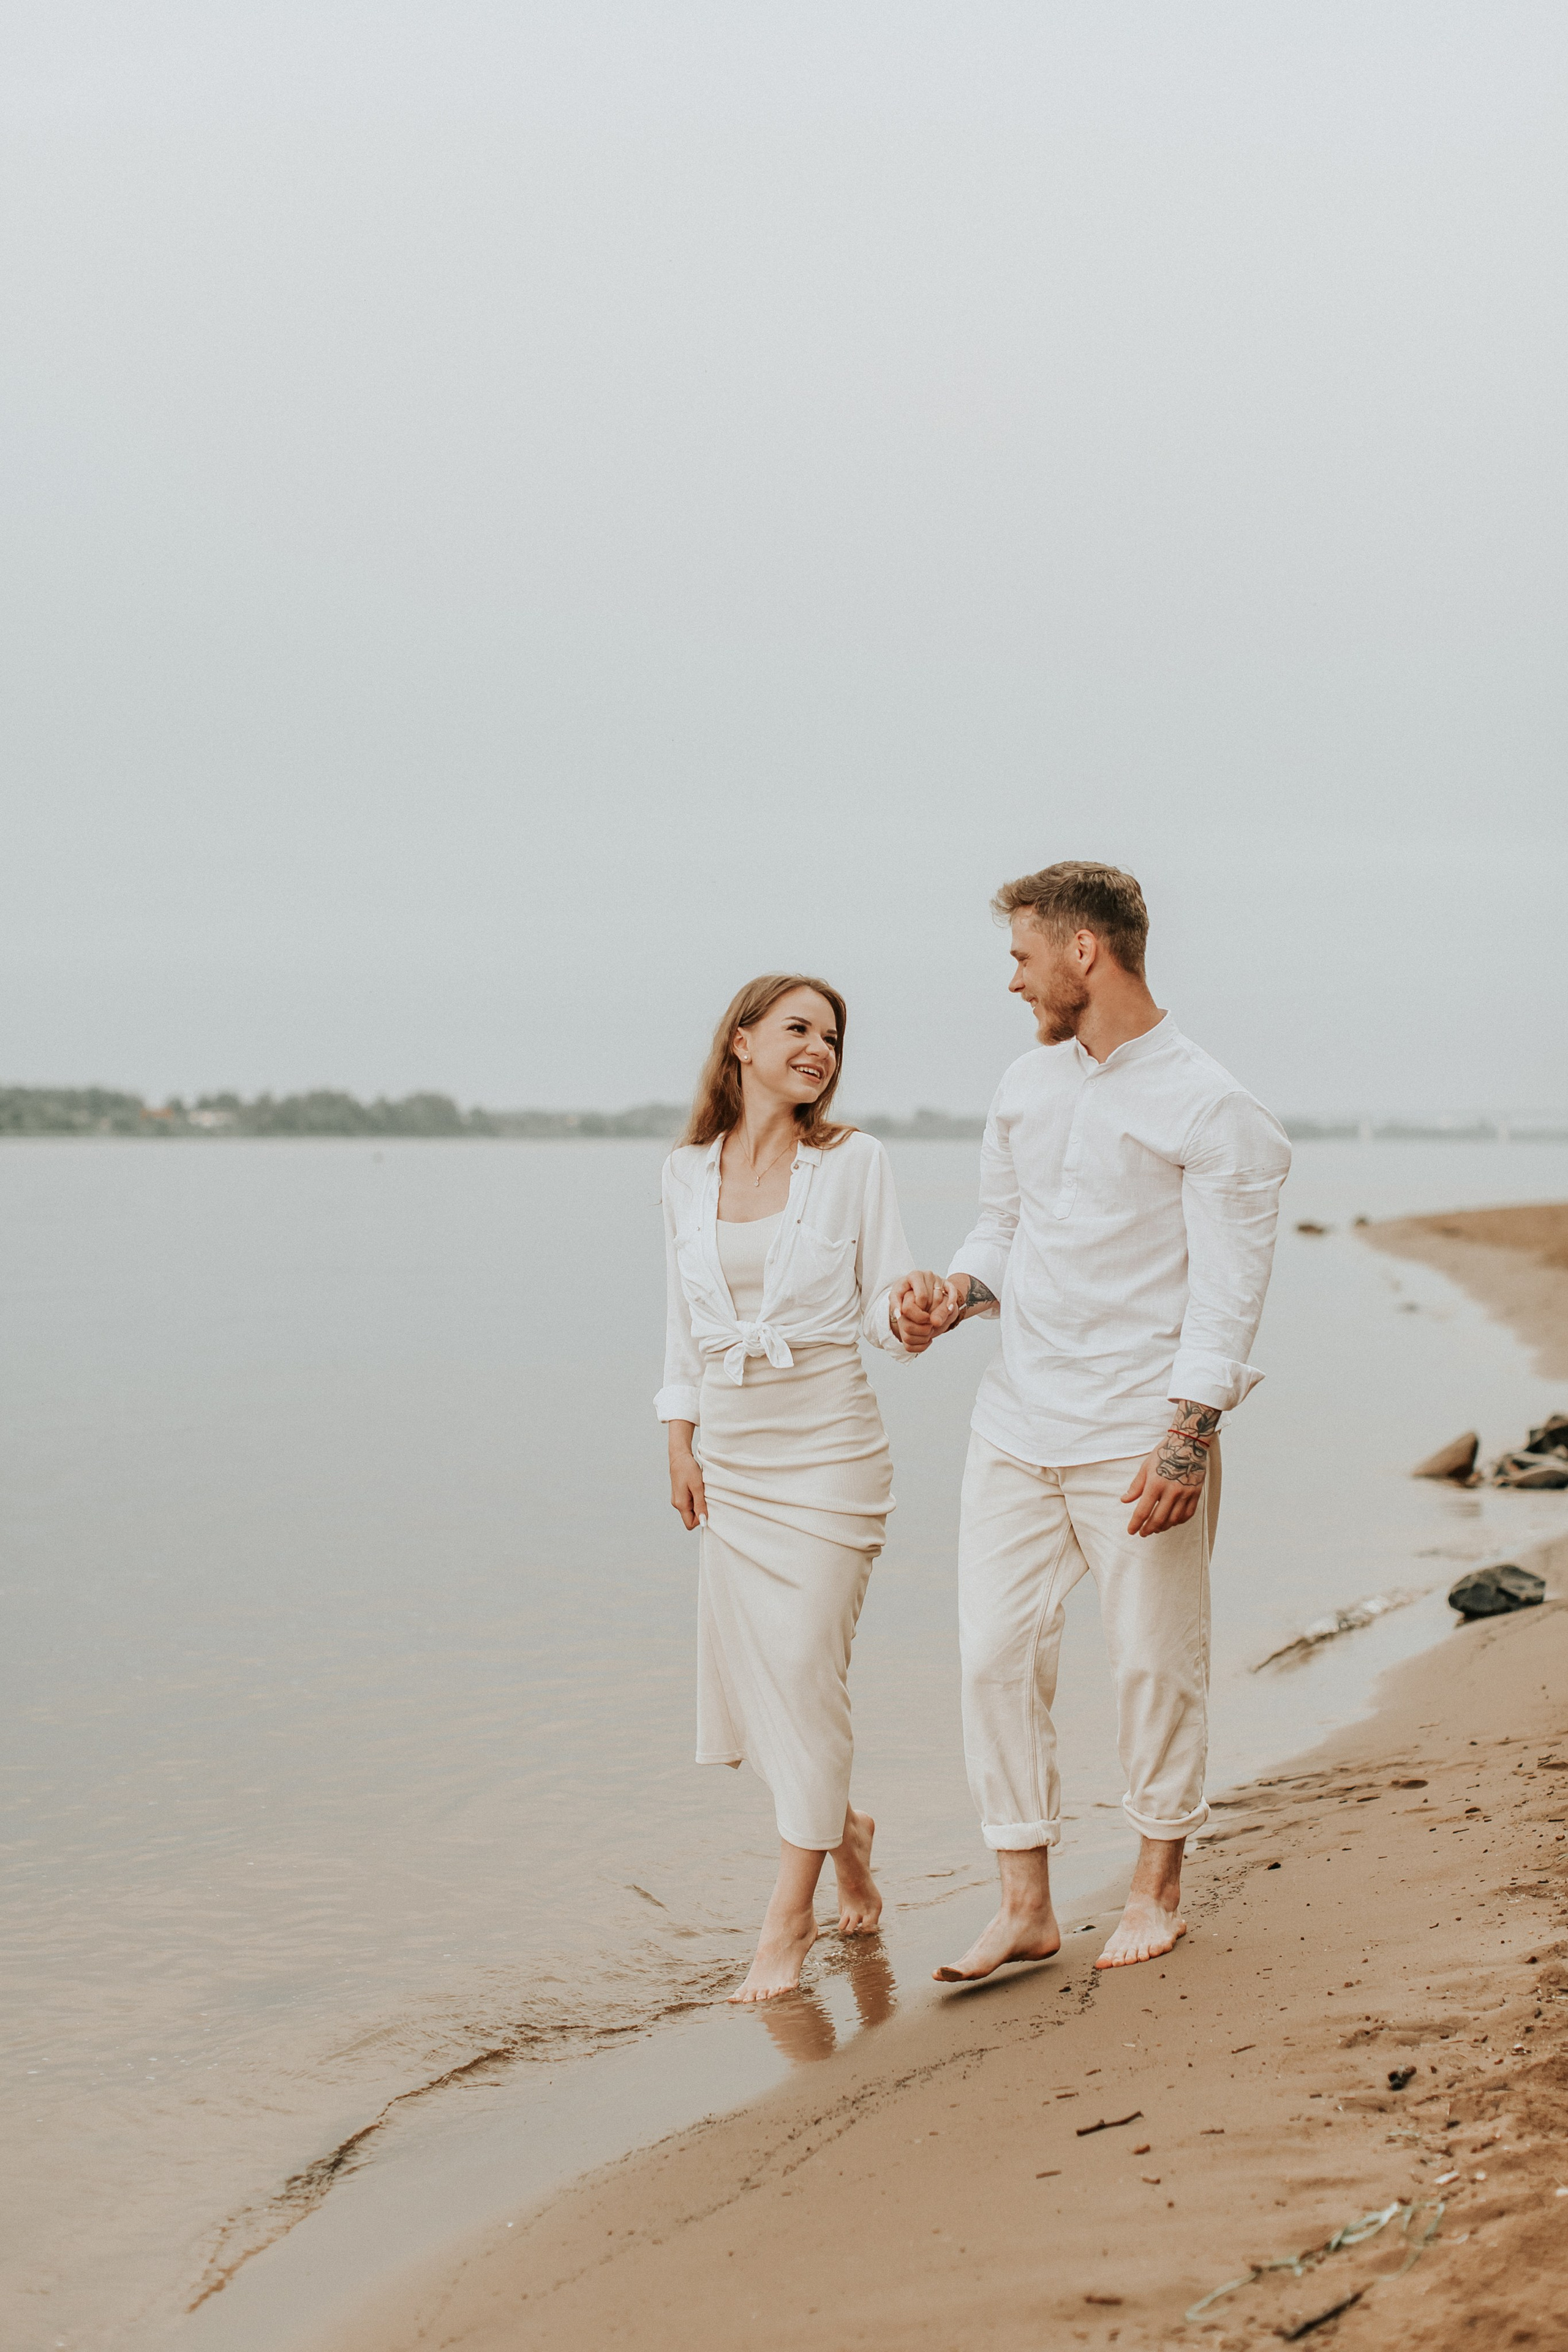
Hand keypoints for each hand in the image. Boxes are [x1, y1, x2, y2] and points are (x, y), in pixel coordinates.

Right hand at [668, 1427, 706, 1529]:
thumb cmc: (688, 1469)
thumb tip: (703, 1521)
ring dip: (698, 1503)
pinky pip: (689, 1503)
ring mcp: (677, 1499)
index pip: (690, 1524)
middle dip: (700, 1510)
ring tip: (701, 1490)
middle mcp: (677, 1504)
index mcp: (680, 1504)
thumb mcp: (697, 1487)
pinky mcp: (679, 1495)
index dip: (700, 1519)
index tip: (706, 1505)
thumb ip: (700, 1505)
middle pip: (691, 1518)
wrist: (679, 1456)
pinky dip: (695, 1498)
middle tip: (705, 1496)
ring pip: (691, 1510)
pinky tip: (697, 1488)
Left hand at [891, 1270, 948, 1352]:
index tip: (915, 1315)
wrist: (914, 1288)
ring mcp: (938, 1279)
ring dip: (936, 1311)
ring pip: (942, 1299)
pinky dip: (951, 1302)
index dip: (919, 1309)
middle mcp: (928, 1274)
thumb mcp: (896, 1297)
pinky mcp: (947, 1284)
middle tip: (922, 1318)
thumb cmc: (904, 1293)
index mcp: (915, 1275)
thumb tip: (899, 1314)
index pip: (922, 1296)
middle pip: (932, 1299)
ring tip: (929, 1317)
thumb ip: (896, 1305)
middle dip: (927, 1311)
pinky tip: (949, 1309)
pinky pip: (952, 1292)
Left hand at [1122, 1411, 1216, 1536]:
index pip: (1143, 1511)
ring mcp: (1186, 1493)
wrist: (1189, 1443)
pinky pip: (1187, 1514)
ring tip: (1156, 1528)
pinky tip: (1171, 1521)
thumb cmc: (1165, 1453)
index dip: (1136, 1524)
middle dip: (1148, 1529)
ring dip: (1163, 1527)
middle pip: (1158, 1519)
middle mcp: (1171, 1491)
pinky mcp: (1196, 1493)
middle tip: (1143, 1533)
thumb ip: (1136, 1486)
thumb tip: (1125, 1500)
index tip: (1131, 1531)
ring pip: (1174, 1520)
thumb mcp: (1146, 1467)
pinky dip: (1178, 1521)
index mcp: (1156, 1483)